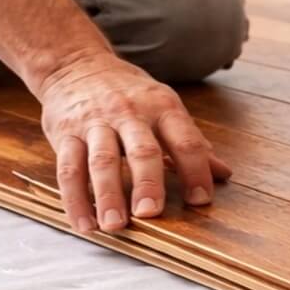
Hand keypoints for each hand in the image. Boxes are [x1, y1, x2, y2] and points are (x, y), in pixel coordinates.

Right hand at [38, 49, 230, 232]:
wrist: (75, 64)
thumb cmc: (126, 93)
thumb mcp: (163, 106)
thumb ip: (190, 141)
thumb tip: (225, 174)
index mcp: (161, 107)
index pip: (184, 140)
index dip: (195, 170)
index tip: (200, 200)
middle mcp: (129, 113)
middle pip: (141, 150)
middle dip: (146, 182)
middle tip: (150, 213)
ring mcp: (95, 123)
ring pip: (102, 161)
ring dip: (107, 194)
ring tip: (113, 225)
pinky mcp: (65, 134)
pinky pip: (69, 169)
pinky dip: (75, 199)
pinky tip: (84, 224)